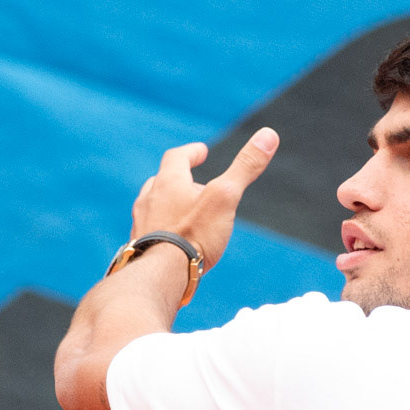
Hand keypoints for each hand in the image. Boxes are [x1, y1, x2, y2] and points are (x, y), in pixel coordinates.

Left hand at [130, 128, 279, 272]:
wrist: (160, 275)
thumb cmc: (193, 235)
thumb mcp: (226, 197)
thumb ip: (245, 167)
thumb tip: (269, 134)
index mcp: (168, 182)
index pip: (176, 157)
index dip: (190, 152)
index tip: (201, 152)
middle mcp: (149, 199)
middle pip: (160, 181)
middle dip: (177, 180)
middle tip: (193, 185)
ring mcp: (141, 224)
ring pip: (152, 207)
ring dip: (165, 205)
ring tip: (181, 214)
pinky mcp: (139, 248)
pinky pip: (149, 233)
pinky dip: (161, 231)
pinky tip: (170, 244)